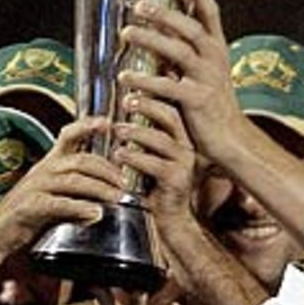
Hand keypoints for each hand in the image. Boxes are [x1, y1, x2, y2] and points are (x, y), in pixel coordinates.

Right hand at [0, 117, 124, 252]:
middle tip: (124, 183)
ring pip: (75, 181)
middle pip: (81, 161)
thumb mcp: (54, 201)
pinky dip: (80, 208)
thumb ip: (75, 199)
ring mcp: (36, 187)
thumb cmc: (26, 216)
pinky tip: (96, 214)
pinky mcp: (31, 206)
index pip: (68, 136)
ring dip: (100, 188)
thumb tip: (99, 207)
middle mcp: (43, 171)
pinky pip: (60, 203)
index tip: (108, 123)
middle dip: (106, 170)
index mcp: (49, 165)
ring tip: (117, 198)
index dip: (87, 126)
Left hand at [112, 92, 196, 222]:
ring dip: (136, 132)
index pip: (171, 106)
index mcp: (181, 136)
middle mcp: (187, 146)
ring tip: (117, 130)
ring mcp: (184, 164)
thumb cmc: (155, 184)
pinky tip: (118, 155)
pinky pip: (155, 164)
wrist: (170, 219)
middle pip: (170, 116)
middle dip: (146, 106)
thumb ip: (143, 133)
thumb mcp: (150, 154)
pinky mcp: (177, 181)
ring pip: (161, 139)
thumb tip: (127, 103)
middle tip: (124, 102)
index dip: (152, 95)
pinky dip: (134, 158)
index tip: (132, 85)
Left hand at [117, 0, 248, 165]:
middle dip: (165, 13)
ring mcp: (207, 79)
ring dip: (150, 40)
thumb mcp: (202, 72)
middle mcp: (215, 59)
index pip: (209, 12)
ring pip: (178, 52)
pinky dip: (145, 84)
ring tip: (125, 34)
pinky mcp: (197, 100)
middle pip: (190, 27)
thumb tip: (158, 28)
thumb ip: (183, 52)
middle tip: (138, 4)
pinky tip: (124, 82)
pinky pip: (168, 87)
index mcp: (217, 48)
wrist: (229, 139)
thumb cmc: (211, 105)